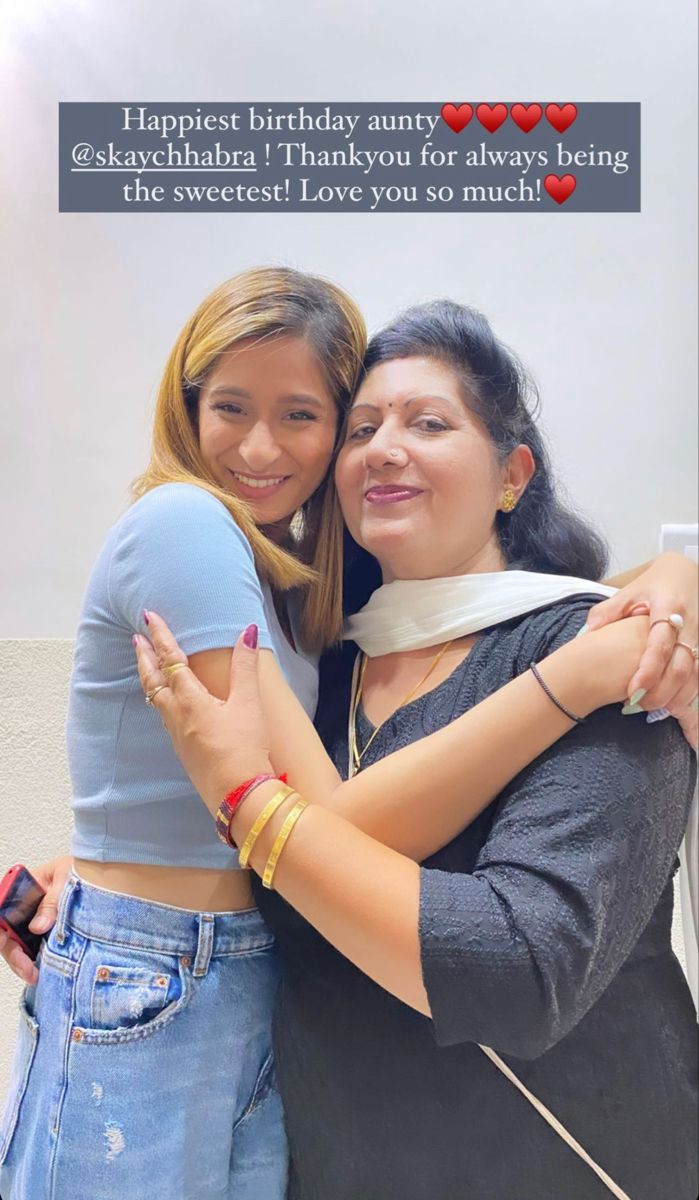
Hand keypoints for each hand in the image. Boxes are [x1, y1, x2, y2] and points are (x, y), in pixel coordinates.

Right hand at [0, 855, 71, 984]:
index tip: (5, 940)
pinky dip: (35, 961)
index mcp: (25, 887)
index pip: (1, 907)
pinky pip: (35, 948)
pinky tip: (40, 971)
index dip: (1, 927)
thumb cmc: (82, 869)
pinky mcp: (47, 931)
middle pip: (7, 932)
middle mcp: (26, 906)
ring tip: (34, 975)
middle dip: (14, 953)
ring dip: (23, 961)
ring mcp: (35, 919)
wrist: (103, 873)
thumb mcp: (66, 878)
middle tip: (26, 968)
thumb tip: (38, 927)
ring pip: (19, 944)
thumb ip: (51, 901)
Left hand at [133, 615, 272, 814]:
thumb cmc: (244, 749)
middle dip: (145, 657)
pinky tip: (169, 703)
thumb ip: (245, 667)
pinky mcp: (183, 750)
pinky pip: (165, 717)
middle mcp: (177, 715)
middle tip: (137, 639)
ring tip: (148, 666)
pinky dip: (161, 700)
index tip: (147, 617)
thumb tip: (247, 632)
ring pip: (156, 700)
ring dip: (150, 678)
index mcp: (190, 699)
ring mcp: (177, 735)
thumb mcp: (249, 704)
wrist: (239, 795)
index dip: (160, 636)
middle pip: (153, 680)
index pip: (170, 659)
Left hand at [584, 553, 697, 712]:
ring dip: (677, 697)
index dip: (649, 671)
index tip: (632, 691)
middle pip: (682, 667)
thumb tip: (589, 631)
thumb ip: (608, 612)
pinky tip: (673, 705)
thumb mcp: (628, 592)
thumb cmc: (653, 585)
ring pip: (696, 675)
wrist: (685, 574)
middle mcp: (689, 624)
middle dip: (662, 692)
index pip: (660, 645)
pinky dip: (688, 693)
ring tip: (655, 710)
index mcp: (668, 608)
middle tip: (639, 706)